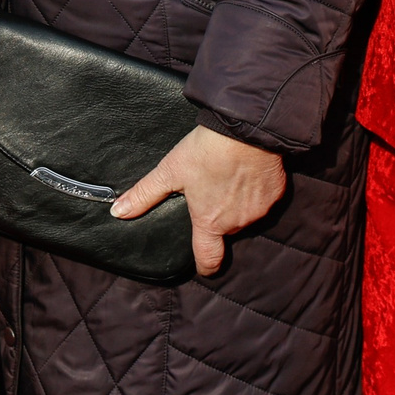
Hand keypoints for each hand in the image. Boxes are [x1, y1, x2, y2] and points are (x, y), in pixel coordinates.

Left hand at [110, 124, 286, 277]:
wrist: (245, 128)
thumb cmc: (206, 150)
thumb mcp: (170, 170)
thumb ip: (145, 195)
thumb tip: (118, 212)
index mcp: (210, 222)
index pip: (209, 259)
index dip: (205, 266)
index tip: (203, 266)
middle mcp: (236, 223)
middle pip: (226, 230)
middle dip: (219, 217)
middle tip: (211, 192)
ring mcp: (258, 211)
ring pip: (245, 215)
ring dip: (237, 204)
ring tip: (229, 178)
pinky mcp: (276, 195)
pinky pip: (264, 200)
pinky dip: (256, 191)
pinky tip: (248, 172)